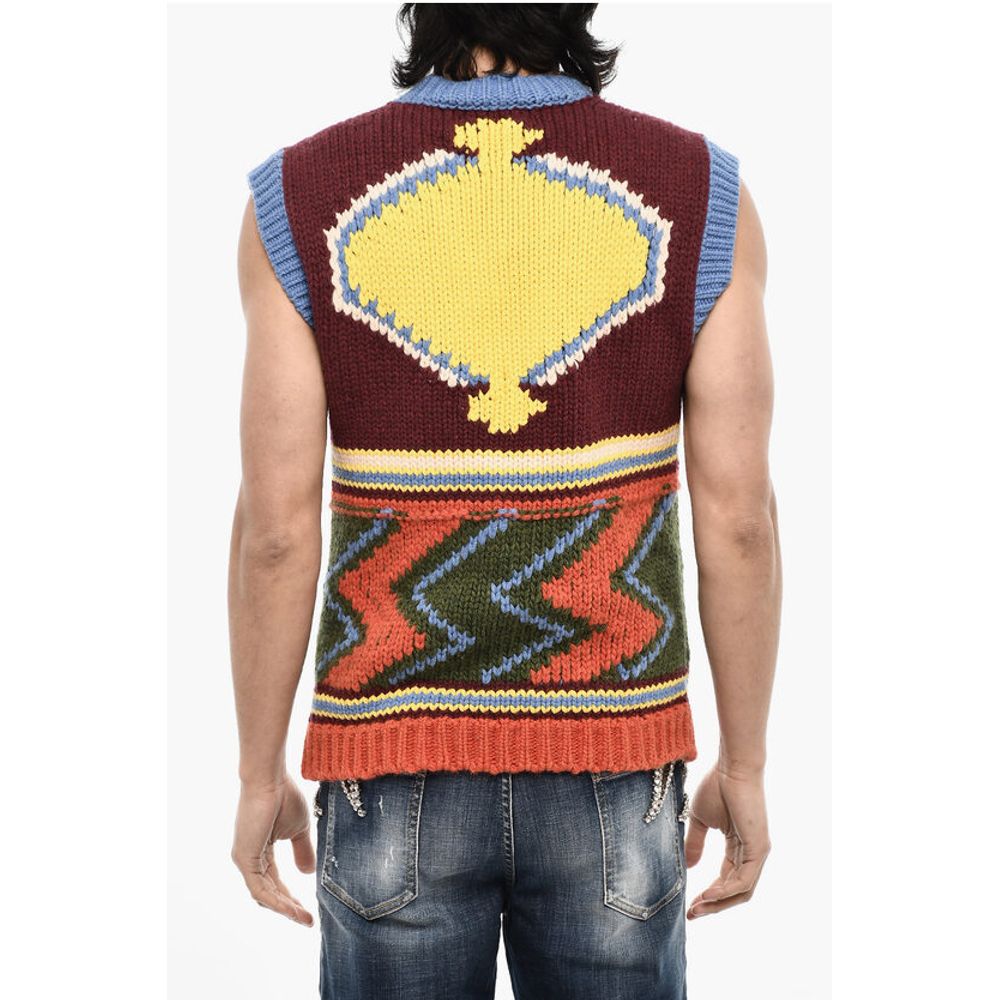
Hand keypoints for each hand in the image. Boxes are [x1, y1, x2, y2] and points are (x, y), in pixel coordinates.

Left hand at [231, 776, 316, 925]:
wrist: (270, 779)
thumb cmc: (284, 796)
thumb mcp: (299, 829)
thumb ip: (302, 851)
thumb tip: (308, 873)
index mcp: (260, 850)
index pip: (274, 881)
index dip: (290, 896)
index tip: (307, 910)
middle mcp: (249, 857)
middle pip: (268, 892)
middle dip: (288, 907)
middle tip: (307, 919)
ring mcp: (244, 859)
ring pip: (264, 895)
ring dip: (285, 909)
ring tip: (304, 919)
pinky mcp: (244, 859)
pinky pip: (260, 889)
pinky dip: (277, 902)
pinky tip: (293, 910)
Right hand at [684, 761, 770, 918]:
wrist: (731, 768)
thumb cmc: (717, 787)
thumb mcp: (700, 820)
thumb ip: (695, 843)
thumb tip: (687, 866)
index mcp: (739, 848)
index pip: (727, 881)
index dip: (709, 896)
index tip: (688, 905)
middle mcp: (752, 855)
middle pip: (736, 892)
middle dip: (713, 906)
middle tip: (692, 914)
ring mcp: (758, 853)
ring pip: (741, 891)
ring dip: (718, 903)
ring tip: (696, 908)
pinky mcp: (760, 849)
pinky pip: (744, 880)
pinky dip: (726, 891)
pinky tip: (708, 893)